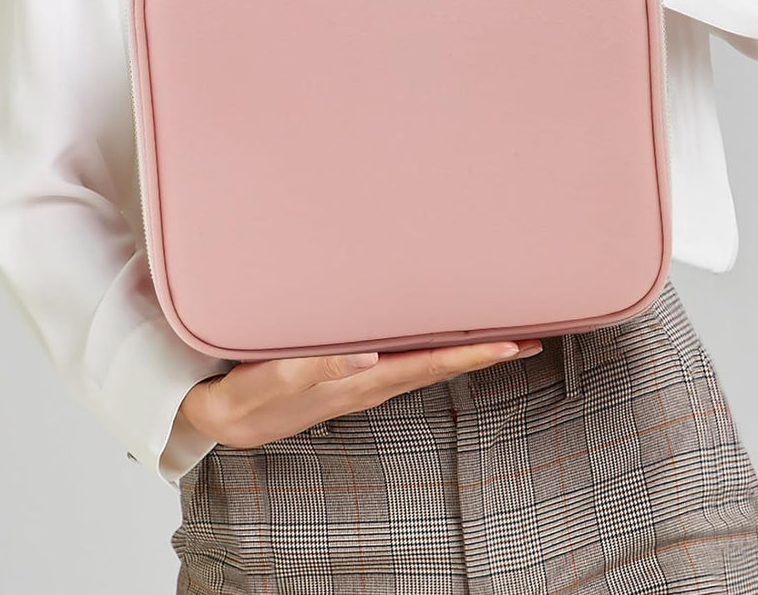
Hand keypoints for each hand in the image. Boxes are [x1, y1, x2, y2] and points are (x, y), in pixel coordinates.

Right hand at [179, 338, 543, 448]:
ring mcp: (365, 385)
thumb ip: (323, 365)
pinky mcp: (353, 379)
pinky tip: (437, 342)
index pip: (429, 365)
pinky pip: (404, 364)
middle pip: (439, 367)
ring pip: (425, 367)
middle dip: (483, 354)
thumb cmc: (253, 394)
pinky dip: (431, 353)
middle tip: (528, 338)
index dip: (471, 355)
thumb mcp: (279, 377)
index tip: (511, 344)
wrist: (229, 419)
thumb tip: (370, 357)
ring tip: (498, 340)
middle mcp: (373, 384)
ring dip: (462, 354)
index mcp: (363, 380)